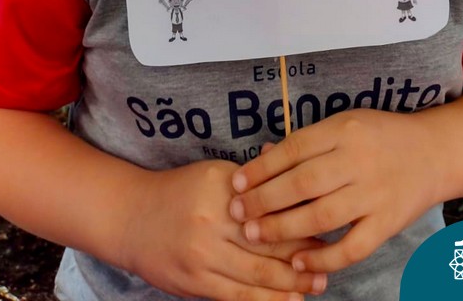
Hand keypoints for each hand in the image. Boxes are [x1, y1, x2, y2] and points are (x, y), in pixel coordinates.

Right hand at [121, 158, 327, 299]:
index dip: (302, 216)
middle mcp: (213, 221)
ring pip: (256, 273)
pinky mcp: (195, 284)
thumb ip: (250, 182)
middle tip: (330, 260)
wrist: (131, 218)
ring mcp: (203, 256)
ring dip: (291, 283)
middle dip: (303, 254)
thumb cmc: (179, 191)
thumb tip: (294, 180)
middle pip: (268, 240)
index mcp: (222, 189)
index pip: (271, 204)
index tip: (328, 221)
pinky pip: (237, 297)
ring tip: (317, 284)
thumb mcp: (214, 175)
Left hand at [228, 110, 434, 274]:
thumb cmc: (382, 135)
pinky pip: (352, 247)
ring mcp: (375, 193)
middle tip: (236, 213)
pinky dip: (324, 257)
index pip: (294, 149)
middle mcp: (358, 160)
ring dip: (283, 229)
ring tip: (255, 235)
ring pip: (322, 216)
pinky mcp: (388, 222)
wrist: (435, 151)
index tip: (235, 183)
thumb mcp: (345, 123)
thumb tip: (263, 155)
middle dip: (264, 201)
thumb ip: (308, 142)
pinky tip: (299, 261)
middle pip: (303, 184)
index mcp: (344, 130)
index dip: (261, 168)